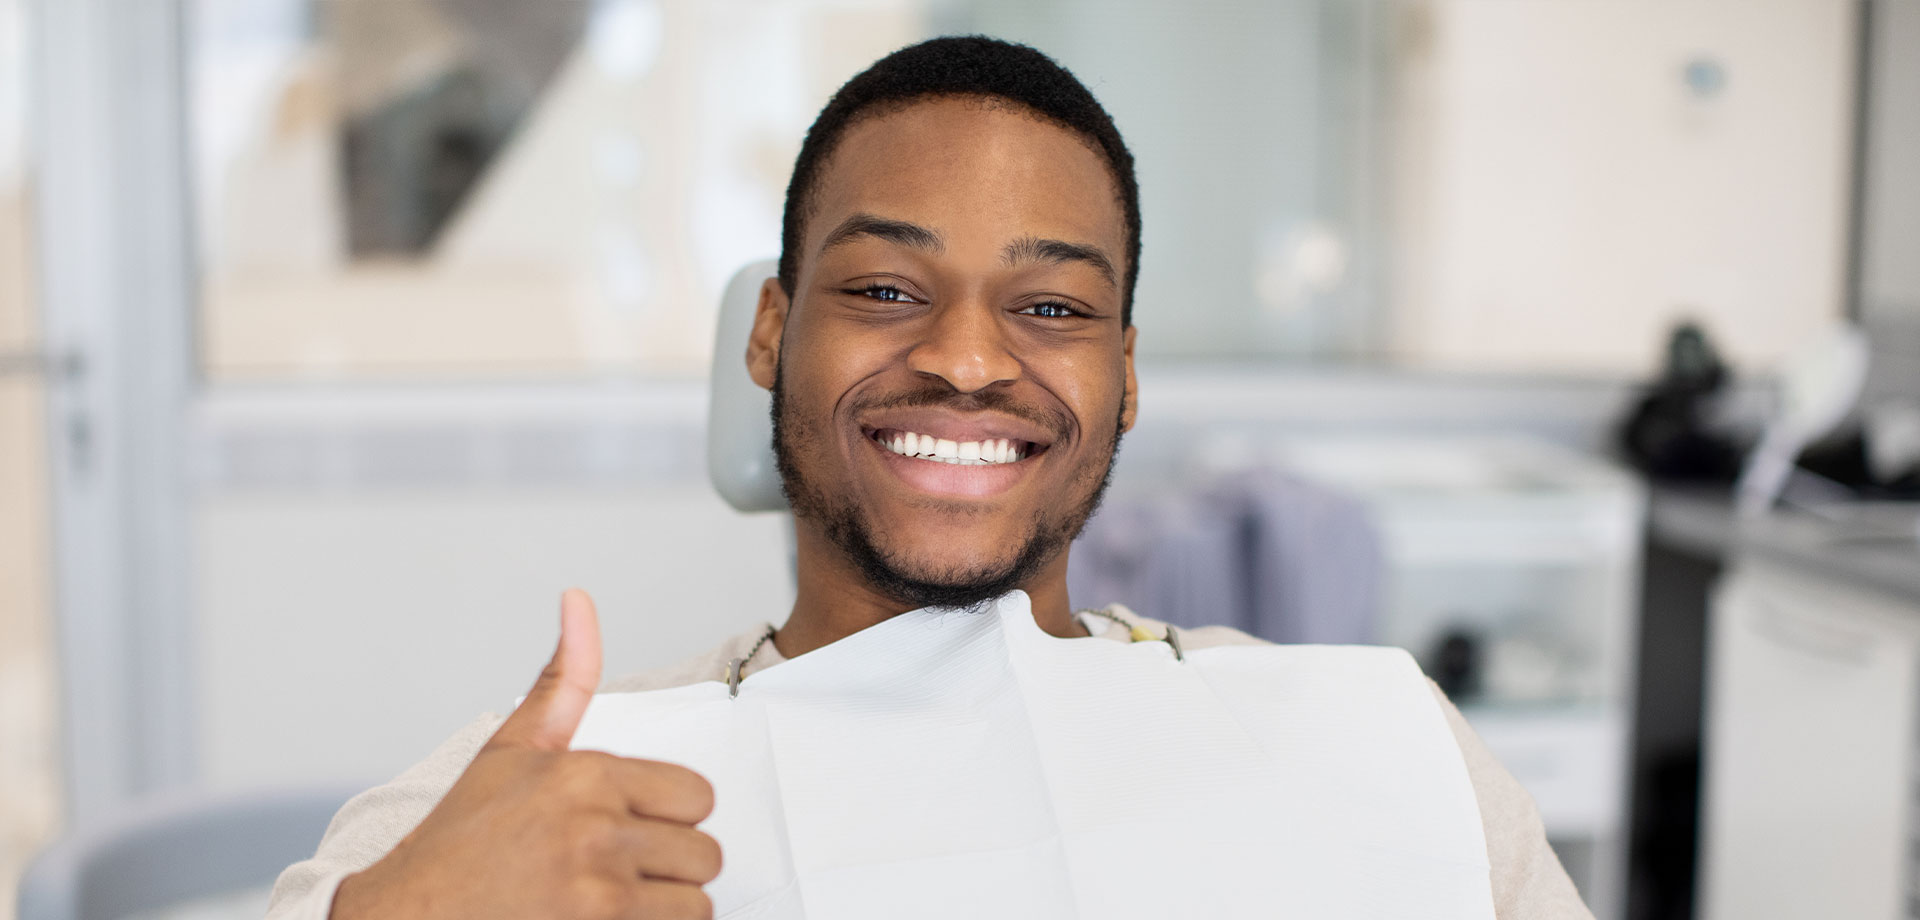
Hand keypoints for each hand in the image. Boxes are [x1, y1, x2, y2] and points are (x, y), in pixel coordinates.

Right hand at [333, 589, 721, 919]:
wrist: (409, 915)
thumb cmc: (461, 839)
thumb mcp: (510, 749)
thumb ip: (562, 679)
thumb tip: (578, 598)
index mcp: (587, 776)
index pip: (699, 796)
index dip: (671, 814)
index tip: (635, 825)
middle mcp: (597, 832)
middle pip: (705, 854)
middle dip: (671, 864)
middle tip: (621, 868)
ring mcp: (597, 895)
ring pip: (696, 903)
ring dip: (664, 906)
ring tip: (613, 899)